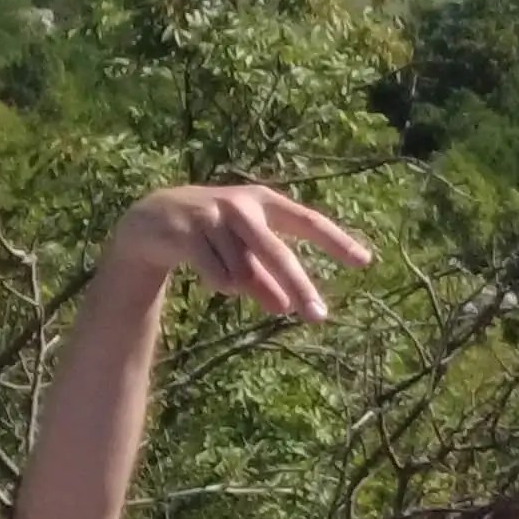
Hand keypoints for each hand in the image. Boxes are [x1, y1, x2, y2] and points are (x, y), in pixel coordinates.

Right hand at [103, 178, 373, 328]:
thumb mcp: (243, 251)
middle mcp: (242, 205)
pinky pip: (218, 276)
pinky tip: (206, 271)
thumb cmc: (213, 235)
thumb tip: (288, 306)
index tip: (364, 261)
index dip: (336, 241)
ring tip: (224, 273)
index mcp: (263, 201)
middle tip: (320, 317)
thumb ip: (267, 275)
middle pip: (278, 253)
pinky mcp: (189, 232)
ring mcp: (213, 215)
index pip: (308, 221)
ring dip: (240, 286)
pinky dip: (218, 284)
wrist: (154, 219)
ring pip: (243, 272)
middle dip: (299, 286)